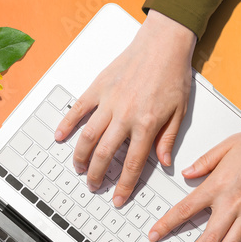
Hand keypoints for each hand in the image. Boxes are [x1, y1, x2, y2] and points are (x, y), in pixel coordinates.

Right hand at [54, 10, 195, 206]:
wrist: (162, 43)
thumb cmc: (172, 73)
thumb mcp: (179, 111)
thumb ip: (168, 138)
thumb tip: (164, 162)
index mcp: (147, 123)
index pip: (132, 164)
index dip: (124, 185)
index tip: (118, 198)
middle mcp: (124, 115)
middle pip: (104, 155)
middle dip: (96, 176)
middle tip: (94, 185)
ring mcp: (108, 102)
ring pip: (88, 136)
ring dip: (80, 157)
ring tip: (79, 168)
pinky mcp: (97, 88)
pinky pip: (78, 110)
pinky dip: (67, 124)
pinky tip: (60, 137)